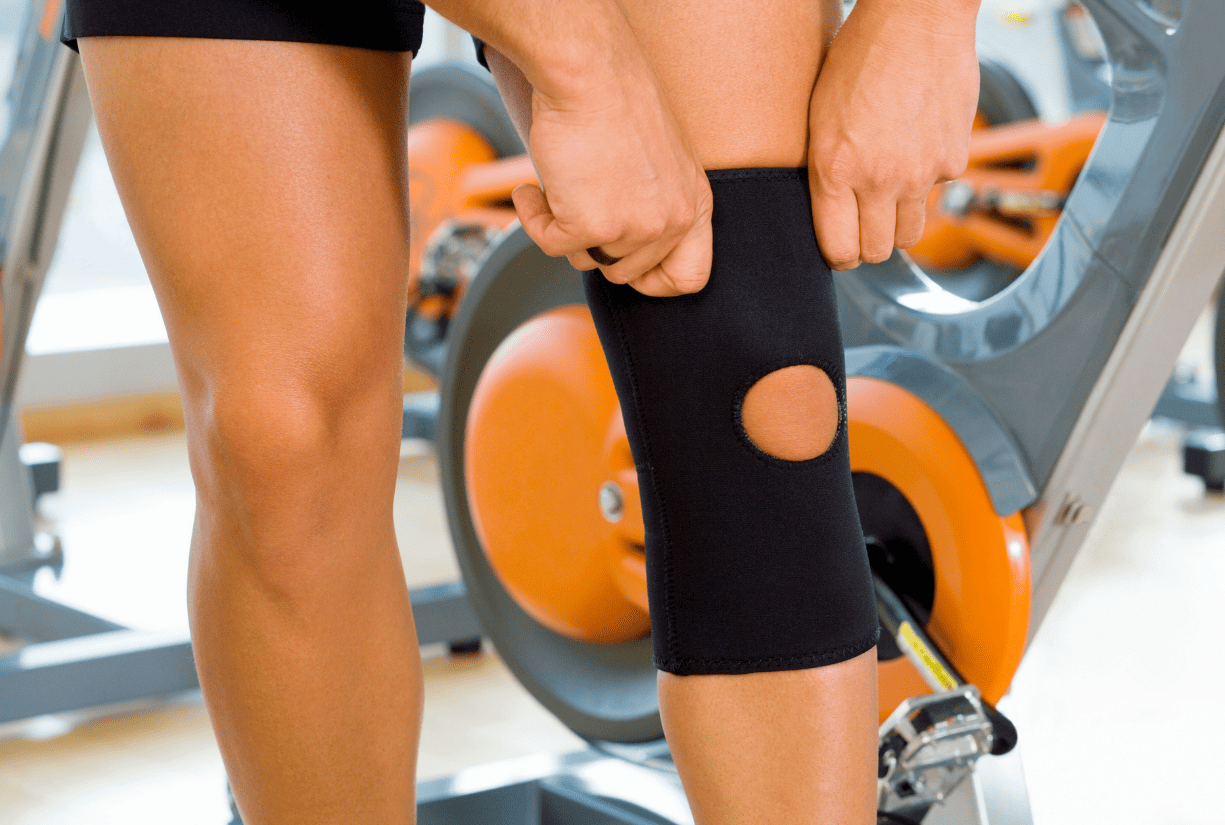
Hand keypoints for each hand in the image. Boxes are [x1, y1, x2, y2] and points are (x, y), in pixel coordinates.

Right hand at [510, 34, 712, 296]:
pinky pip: (550, 244)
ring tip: (558, 184)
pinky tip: (530, 189)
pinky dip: (533, 218)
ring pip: (586, 259)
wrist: (590, 71)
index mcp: (695, 206)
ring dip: (563, 226)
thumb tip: (617, 248)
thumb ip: (653, 207)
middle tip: (579, 204)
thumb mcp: (658, 162)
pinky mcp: (591, 226)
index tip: (623, 261)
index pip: (688, 278)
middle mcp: (672, 222)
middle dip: (595, 244)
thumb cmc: (617, 102)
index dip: (652, 281)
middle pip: (624, 271)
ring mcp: (634, 228)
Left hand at [807, 0, 979, 269]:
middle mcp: (879, 179)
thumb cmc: (859, 56)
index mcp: (836, 168)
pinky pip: (936, 193)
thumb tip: (829, 216)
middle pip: (876, 251)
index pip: (839, 250)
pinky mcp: (953, 161)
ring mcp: (920, 173)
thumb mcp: (818, 116)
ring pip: (911, 235)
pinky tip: (915, 147)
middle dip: (867, 244)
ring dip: (897, 223)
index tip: (839, 247)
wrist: (918, 17)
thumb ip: (825, 170)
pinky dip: (926, 182)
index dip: (838, 255)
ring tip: (888, 192)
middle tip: (862, 224)